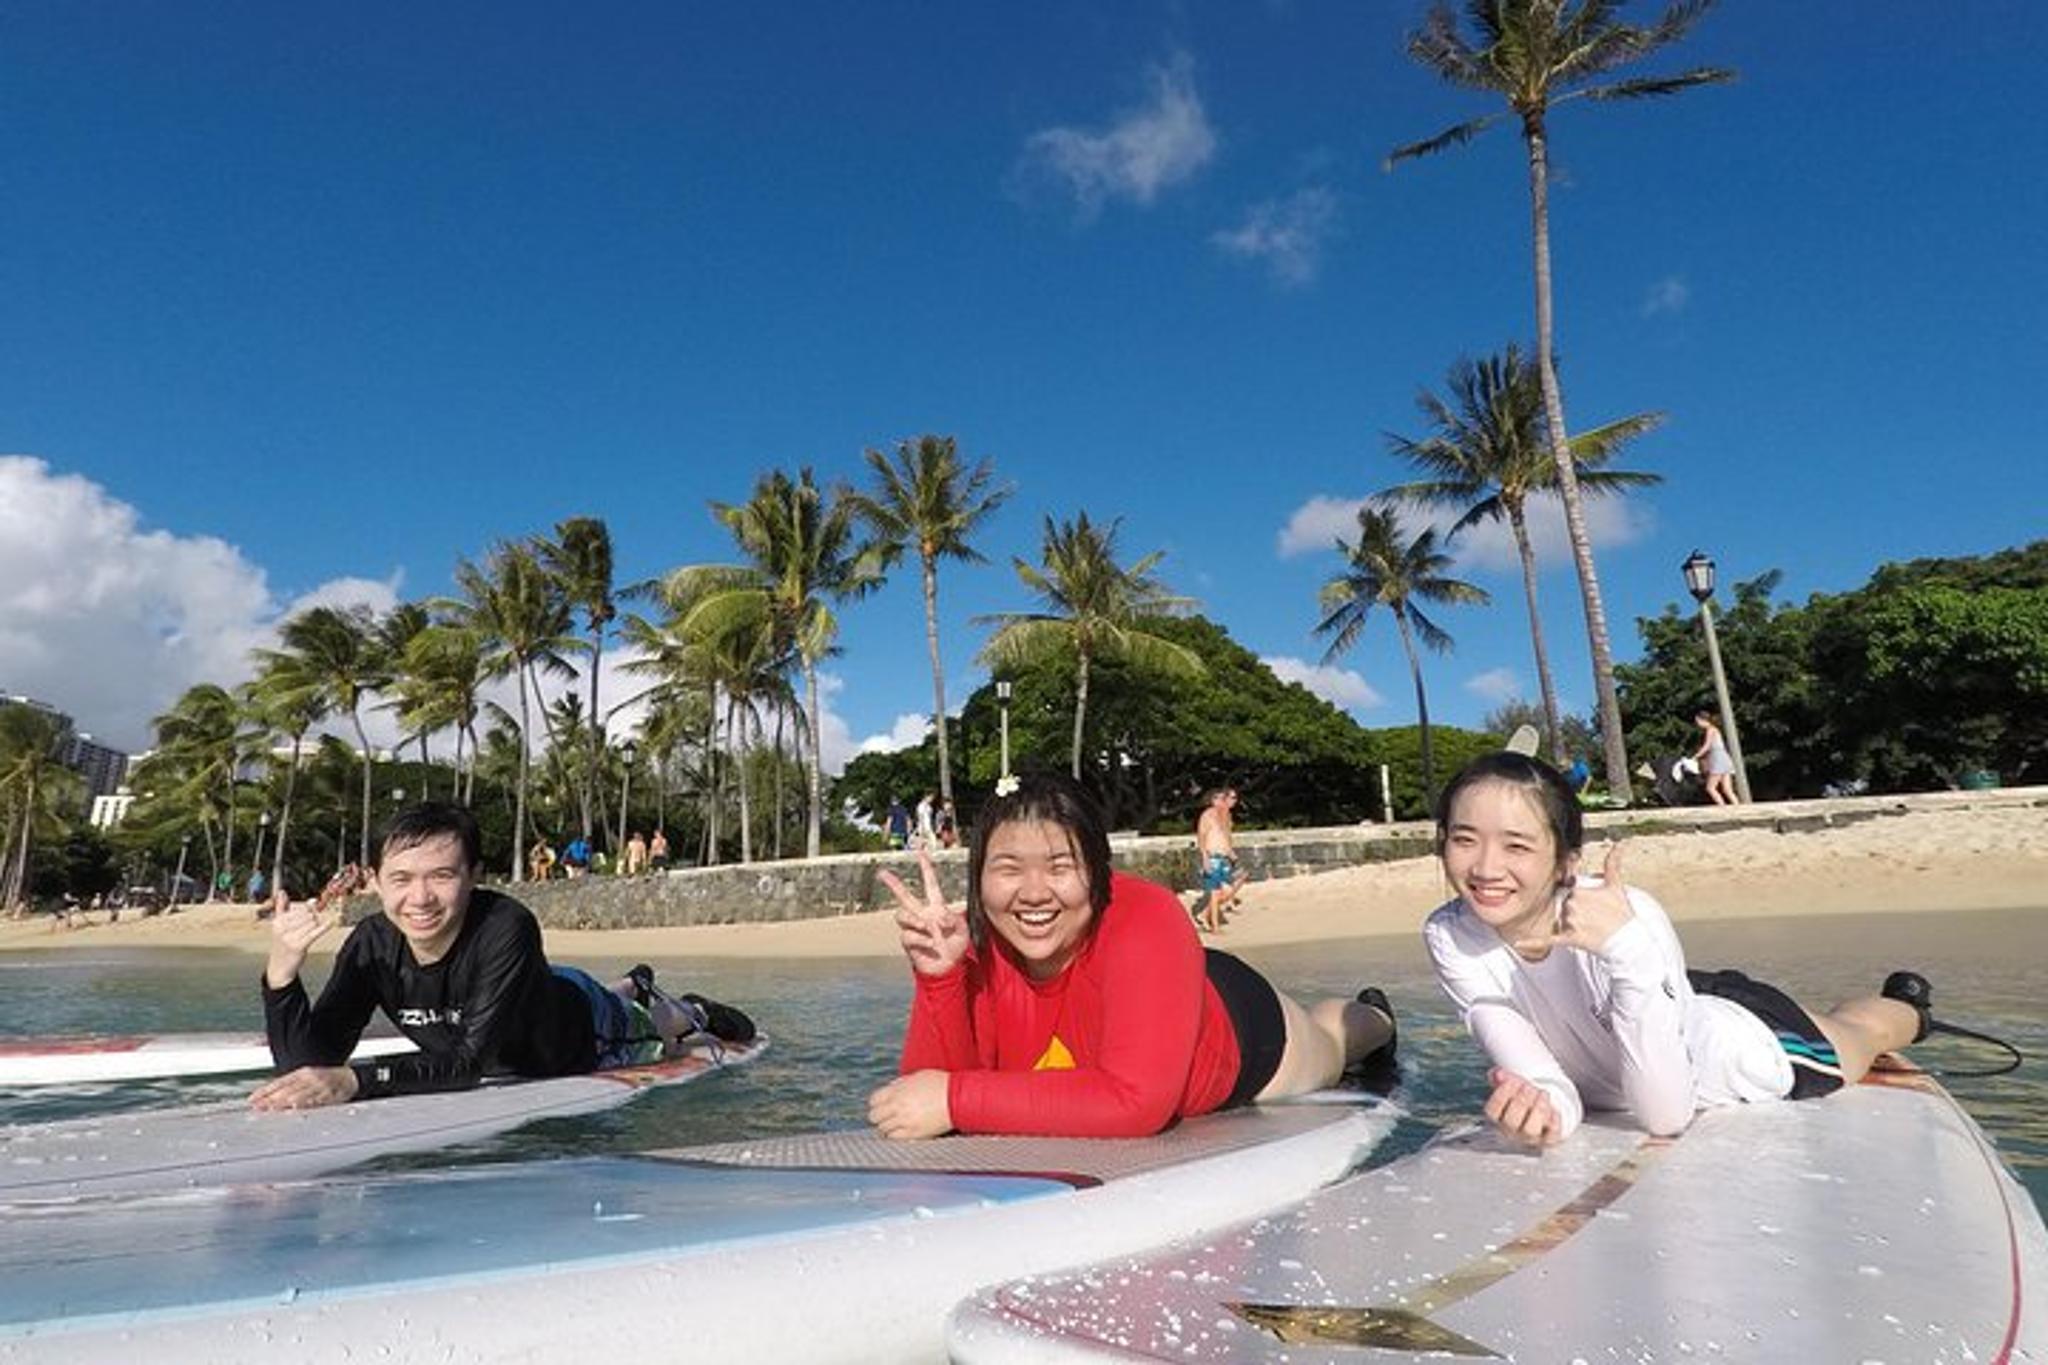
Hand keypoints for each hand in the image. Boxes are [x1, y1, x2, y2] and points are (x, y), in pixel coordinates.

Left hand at [249, 1064, 358, 1110]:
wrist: (349, 1078)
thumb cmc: (325, 1081)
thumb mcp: (306, 1079)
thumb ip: (288, 1087)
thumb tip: (265, 1097)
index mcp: (301, 1073)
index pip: (279, 1082)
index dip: (265, 1091)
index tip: (252, 1100)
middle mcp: (309, 1078)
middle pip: (287, 1089)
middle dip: (272, 1099)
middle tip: (259, 1107)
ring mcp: (320, 1085)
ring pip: (301, 1094)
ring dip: (286, 1102)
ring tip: (273, 1108)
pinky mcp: (331, 1094)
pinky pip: (317, 1100)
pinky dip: (307, 1104)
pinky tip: (299, 1107)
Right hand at [265, 895, 338, 988]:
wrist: (279, 966)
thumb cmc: (281, 943)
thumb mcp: (278, 925)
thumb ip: (281, 908)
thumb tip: (282, 891)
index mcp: (277, 921)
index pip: (299, 908)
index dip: (307, 909)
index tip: (311, 910)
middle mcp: (282, 928)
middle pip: (307, 915)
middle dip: (313, 918)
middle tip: (308, 926)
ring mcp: (290, 937)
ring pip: (313, 923)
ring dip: (316, 926)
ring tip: (308, 933)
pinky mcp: (299, 946)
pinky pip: (315, 932)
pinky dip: (325, 927)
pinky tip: (332, 922)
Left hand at [868, 1069, 952, 1138]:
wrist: (956, 1098)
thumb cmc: (940, 1085)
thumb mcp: (917, 1076)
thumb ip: (900, 1084)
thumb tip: (891, 1090)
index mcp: (897, 1091)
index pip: (874, 1100)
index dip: (876, 1103)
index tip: (881, 1105)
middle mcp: (898, 1106)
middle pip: (874, 1116)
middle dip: (879, 1116)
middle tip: (885, 1116)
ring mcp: (905, 1121)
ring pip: (883, 1129)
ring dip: (887, 1126)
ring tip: (895, 1124)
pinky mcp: (914, 1134)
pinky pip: (894, 1138)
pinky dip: (894, 1136)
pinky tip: (901, 1131)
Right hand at [877, 845, 969, 977]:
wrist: (946, 968)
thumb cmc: (956, 947)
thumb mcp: (963, 930)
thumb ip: (955, 919)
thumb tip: (940, 917)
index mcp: (936, 908)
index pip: (930, 884)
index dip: (925, 868)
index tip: (920, 853)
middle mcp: (922, 915)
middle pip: (903, 896)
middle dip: (892, 884)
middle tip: (882, 873)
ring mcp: (914, 928)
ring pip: (902, 915)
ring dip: (914, 920)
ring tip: (927, 928)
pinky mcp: (908, 941)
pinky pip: (907, 935)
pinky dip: (921, 939)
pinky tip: (931, 945)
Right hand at [1484, 1067, 1562, 1146]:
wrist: (1541, 1112)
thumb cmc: (1523, 1099)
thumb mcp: (1512, 1085)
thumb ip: (1502, 1077)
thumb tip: (1498, 1073)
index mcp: (1497, 1119)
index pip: (1493, 1111)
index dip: (1502, 1093)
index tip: (1511, 1081)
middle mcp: (1511, 1131)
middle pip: (1511, 1121)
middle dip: (1521, 1100)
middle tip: (1528, 1087)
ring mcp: (1529, 1138)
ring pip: (1531, 1129)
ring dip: (1538, 1108)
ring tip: (1542, 1093)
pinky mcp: (1548, 1139)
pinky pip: (1551, 1132)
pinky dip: (1554, 1118)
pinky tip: (1552, 1108)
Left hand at [1512, 843, 1632, 957]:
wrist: (1629, 940)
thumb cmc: (1623, 913)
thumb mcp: (1616, 885)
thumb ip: (1613, 863)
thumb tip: (1620, 844)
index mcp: (1581, 890)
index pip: (1569, 888)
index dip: (1578, 894)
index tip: (1588, 900)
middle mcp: (1574, 904)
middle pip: (1565, 904)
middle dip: (1577, 909)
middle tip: (1595, 917)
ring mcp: (1571, 922)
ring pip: (1561, 919)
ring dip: (1571, 924)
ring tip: (1592, 928)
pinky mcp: (1570, 938)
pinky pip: (1548, 938)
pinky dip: (1533, 941)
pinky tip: (1518, 943)